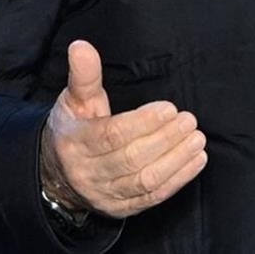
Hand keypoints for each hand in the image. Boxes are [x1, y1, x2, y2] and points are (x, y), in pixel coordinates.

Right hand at [40, 40, 207, 218]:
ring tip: (197, 139)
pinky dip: (178, 180)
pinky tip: (196, 160)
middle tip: (189, 120)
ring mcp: (105, 195)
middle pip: (131, 159)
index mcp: (76, 142)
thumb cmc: (75, 128)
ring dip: (176, 160)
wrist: (57, 174)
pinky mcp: (121, 208)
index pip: (112, 135)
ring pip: (145, 181)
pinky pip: (152, 197)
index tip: (169, 108)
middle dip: (165, 140)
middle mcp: (88, 172)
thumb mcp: (74, 99)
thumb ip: (84, 74)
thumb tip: (81, 46)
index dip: (143, 123)